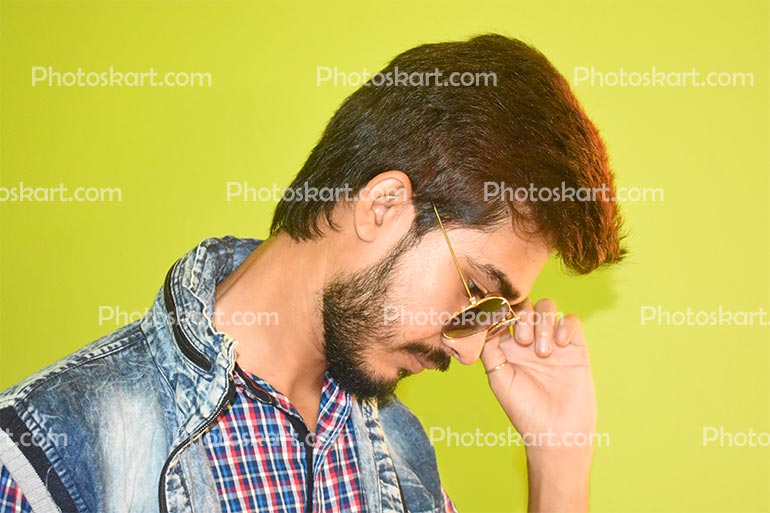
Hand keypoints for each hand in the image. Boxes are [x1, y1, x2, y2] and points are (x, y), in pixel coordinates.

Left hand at [480, 298, 595, 510]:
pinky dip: (565, 325)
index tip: (498, 316)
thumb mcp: (498, 377)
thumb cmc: (524, 409)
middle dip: (522, 315)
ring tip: (543, 351)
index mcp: (507, 346)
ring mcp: (552, 341)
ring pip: (547, 307)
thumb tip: (481, 321)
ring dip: (543, 321)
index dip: (500, 309)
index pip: (503, 314)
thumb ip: (489, 348)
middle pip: (525, 305)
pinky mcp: (575, 347)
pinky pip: (571, 320)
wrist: (556, 432)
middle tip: (523, 341)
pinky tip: (560, 345)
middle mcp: (529, 340)